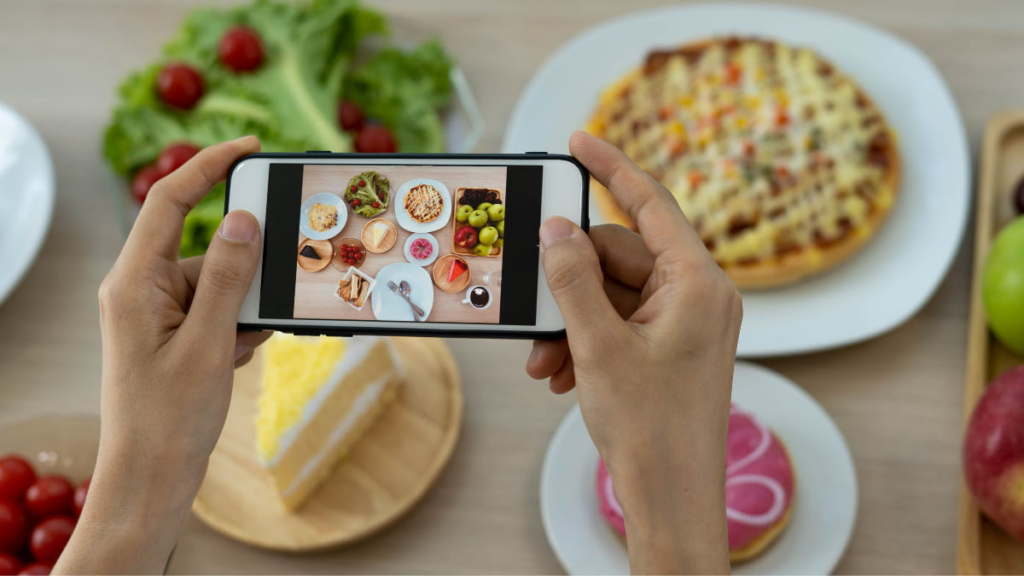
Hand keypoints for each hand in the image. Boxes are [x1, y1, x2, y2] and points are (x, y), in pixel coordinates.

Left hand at [55, 136, 267, 574]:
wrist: (152, 479)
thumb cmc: (168, 419)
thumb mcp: (207, 344)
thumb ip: (227, 277)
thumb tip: (243, 219)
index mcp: (133, 282)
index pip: (168, 200)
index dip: (208, 165)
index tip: (251, 147)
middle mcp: (141, 289)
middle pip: (202, 245)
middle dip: (243, 264)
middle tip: (270, 285)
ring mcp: (157, 313)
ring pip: (218, 282)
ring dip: (244, 307)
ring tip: (244, 344)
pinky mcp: (174, 333)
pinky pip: (217, 309)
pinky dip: (239, 327)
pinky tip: (238, 356)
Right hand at [526, 132, 741, 573]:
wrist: (672, 499)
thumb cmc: (652, 428)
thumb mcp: (598, 346)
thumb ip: (573, 280)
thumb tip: (556, 229)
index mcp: (698, 283)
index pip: (650, 203)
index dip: (610, 167)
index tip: (576, 141)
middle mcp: (697, 295)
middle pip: (617, 257)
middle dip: (569, 288)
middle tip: (535, 320)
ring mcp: (685, 323)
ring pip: (611, 295)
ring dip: (571, 324)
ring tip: (547, 363)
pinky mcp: (670, 348)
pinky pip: (618, 323)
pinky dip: (585, 342)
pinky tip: (563, 375)